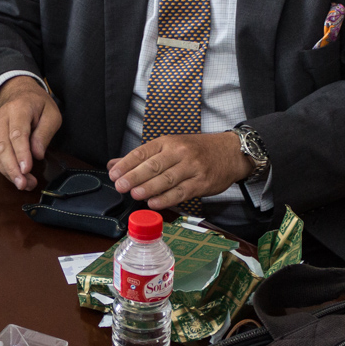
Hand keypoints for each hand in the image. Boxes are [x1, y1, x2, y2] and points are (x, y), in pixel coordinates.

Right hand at [0, 76, 61, 190]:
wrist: (19, 92)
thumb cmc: (38, 103)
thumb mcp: (51, 113)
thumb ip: (44, 133)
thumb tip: (37, 154)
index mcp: (18, 109)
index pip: (17, 134)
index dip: (21, 153)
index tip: (27, 169)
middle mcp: (2, 118)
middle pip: (4, 147)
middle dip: (13, 169)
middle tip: (25, 184)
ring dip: (9, 172)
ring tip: (25, 184)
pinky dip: (5, 170)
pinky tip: (17, 177)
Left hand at [108, 132, 251, 208]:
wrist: (230, 152)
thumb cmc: (197, 150)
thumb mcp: (170, 146)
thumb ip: (142, 157)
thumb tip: (114, 165)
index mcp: (168, 142)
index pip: (143, 152)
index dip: (127, 163)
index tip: (114, 173)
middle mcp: (179, 152)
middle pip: (153, 165)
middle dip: (134, 176)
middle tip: (120, 185)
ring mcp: (192, 168)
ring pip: (167, 179)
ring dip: (149, 187)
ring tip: (134, 194)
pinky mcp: (202, 183)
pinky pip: (181, 192)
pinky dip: (166, 198)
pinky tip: (154, 203)